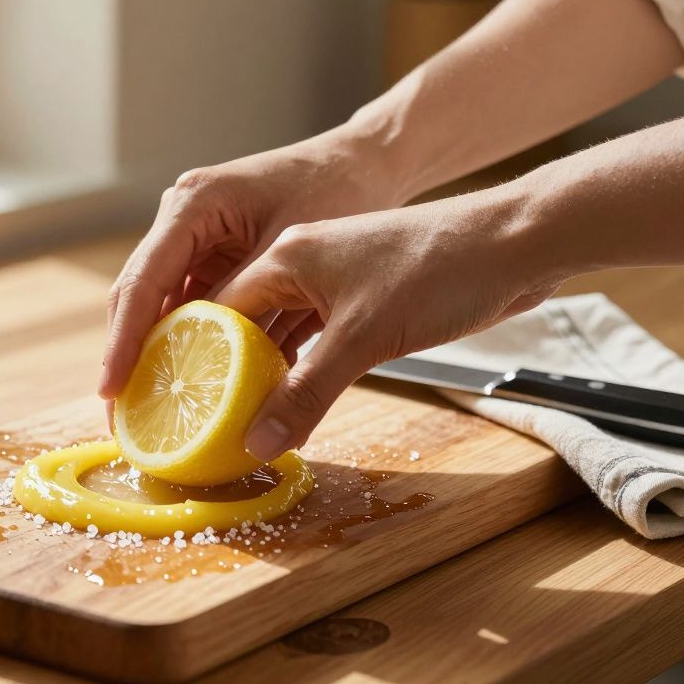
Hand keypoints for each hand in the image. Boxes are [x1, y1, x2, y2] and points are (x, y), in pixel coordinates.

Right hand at [100, 130, 400, 402]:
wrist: (367, 163)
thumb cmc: (340, 189)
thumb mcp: (291, 251)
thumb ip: (250, 307)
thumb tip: (221, 371)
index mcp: (194, 204)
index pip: (143, 280)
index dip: (123, 340)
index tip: (110, 388)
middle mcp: (183, 218)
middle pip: (142, 297)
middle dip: (130, 357)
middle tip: (121, 416)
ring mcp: (197, 237)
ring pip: (168, 308)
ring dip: (164, 357)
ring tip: (152, 413)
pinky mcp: (217, 255)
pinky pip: (199, 306)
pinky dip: (203, 344)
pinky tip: (201, 388)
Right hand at [212, 187, 565, 459]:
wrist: (517, 242)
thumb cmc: (440, 269)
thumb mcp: (364, 339)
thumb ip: (306, 393)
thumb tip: (257, 441)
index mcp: (286, 255)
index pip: (214, 308)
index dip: (185, 350)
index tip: (167, 393)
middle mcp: (300, 262)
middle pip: (239, 320)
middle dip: (215, 364)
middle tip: (190, 412)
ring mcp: (333, 278)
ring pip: (278, 330)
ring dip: (259, 369)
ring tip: (233, 415)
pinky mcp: (364, 297)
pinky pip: (312, 336)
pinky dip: (297, 365)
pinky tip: (288, 397)